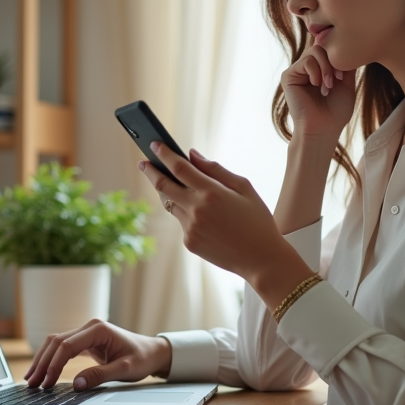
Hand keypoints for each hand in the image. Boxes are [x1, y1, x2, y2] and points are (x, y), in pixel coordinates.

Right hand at [24, 319, 171, 390]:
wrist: (153, 353)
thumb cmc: (142, 359)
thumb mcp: (125, 370)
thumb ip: (100, 376)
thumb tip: (76, 384)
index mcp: (98, 330)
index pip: (67, 345)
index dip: (54, 364)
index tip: (46, 382)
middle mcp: (89, 327)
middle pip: (57, 342)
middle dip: (42, 362)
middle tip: (31, 383)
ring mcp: (86, 333)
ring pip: (56, 343)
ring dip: (43, 360)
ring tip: (31, 379)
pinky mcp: (85, 341)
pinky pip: (63, 348)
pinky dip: (51, 360)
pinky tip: (43, 372)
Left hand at [142, 144, 312, 301]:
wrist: (261, 259)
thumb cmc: (257, 219)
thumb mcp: (244, 188)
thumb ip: (216, 169)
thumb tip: (192, 154)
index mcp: (212, 192)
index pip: (179, 167)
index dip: (164, 154)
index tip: (154, 144)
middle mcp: (197, 210)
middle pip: (163, 185)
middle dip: (151, 171)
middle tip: (143, 162)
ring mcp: (190, 228)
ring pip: (171, 204)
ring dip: (170, 193)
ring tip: (171, 183)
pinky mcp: (189, 242)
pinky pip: (182, 222)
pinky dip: (187, 213)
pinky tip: (201, 214)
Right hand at [281, 43, 355, 141]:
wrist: (323, 128)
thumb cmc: (336, 111)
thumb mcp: (347, 82)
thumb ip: (345, 62)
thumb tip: (347, 42)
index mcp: (320, 69)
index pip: (328, 48)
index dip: (339, 55)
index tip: (344, 76)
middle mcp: (307, 68)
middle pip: (323, 45)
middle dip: (334, 61)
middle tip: (339, 79)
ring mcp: (297, 71)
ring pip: (315, 50)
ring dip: (326, 68)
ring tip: (328, 85)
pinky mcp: (289, 75)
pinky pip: (306, 61)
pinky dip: (316, 72)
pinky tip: (317, 86)